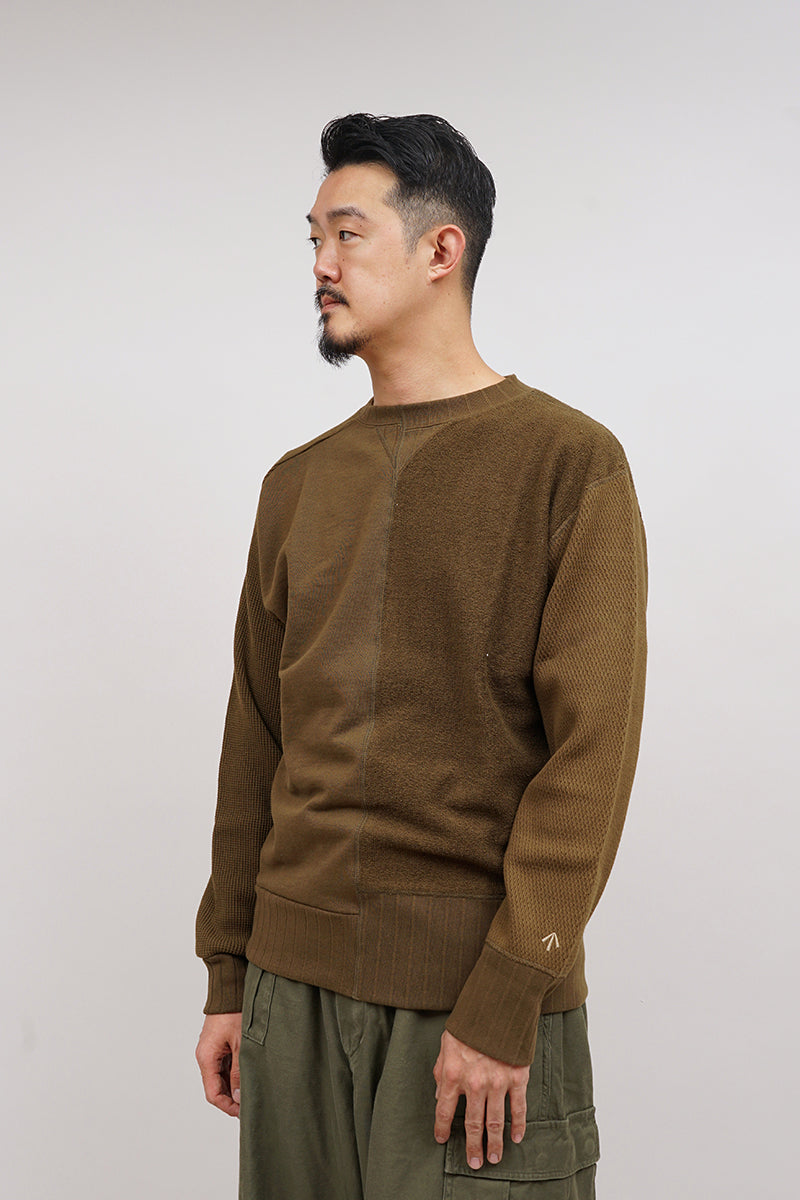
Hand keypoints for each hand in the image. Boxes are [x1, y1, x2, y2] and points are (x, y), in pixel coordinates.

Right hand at [195, 1012, 242, 1117]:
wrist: (230, 989)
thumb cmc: (234, 1012)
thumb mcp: (241, 1045)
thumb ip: (238, 1072)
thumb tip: (237, 1097)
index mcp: (206, 1057)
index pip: (213, 1093)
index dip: (227, 1106)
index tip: (243, 1112)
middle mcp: (206, 1056)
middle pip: (216, 1087)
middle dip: (232, 1098)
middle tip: (250, 1103)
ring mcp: (212, 1050)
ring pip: (221, 1077)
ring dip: (234, 1085)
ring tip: (252, 1090)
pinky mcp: (219, 1044)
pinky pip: (224, 1065)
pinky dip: (235, 1073)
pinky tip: (248, 1075)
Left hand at [432, 1029, 528, 1169]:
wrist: (496, 1005)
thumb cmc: (469, 1024)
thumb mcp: (446, 1045)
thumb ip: (440, 1071)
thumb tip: (438, 1094)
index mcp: (453, 1075)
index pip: (444, 1110)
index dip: (442, 1128)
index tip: (442, 1139)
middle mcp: (475, 1083)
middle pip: (472, 1124)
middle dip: (473, 1146)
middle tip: (474, 1162)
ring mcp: (498, 1082)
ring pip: (495, 1121)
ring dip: (495, 1142)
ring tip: (494, 1157)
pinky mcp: (517, 1077)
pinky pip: (518, 1107)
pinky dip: (519, 1124)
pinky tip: (516, 1137)